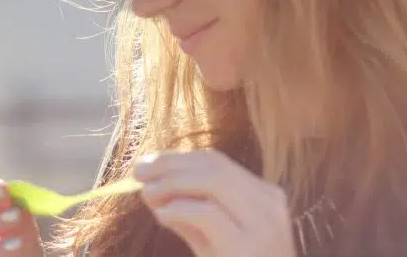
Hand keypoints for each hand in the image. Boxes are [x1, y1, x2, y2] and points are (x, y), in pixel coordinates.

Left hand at [134, 149, 296, 256]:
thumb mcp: (213, 242)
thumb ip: (186, 215)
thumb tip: (149, 189)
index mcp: (264, 196)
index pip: (216, 162)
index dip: (176, 159)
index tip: (145, 165)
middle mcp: (268, 204)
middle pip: (214, 165)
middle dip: (170, 164)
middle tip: (138, 172)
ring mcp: (263, 224)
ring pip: (214, 180)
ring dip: (173, 182)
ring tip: (148, 194)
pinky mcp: (248, 247)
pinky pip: (209, 214)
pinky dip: (180, 209)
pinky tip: (162, 214)